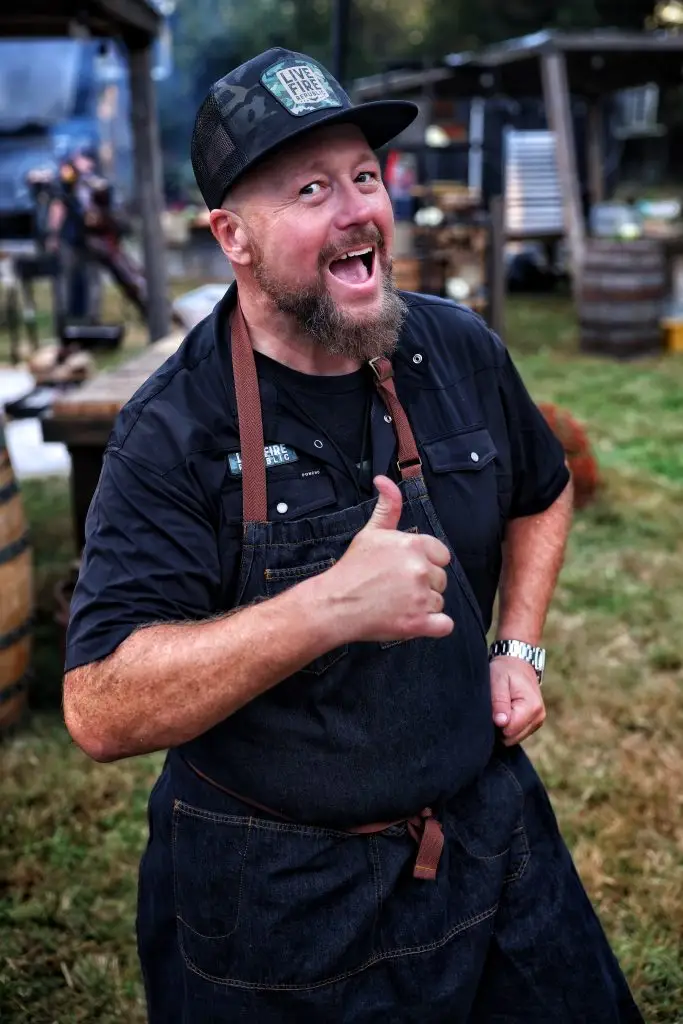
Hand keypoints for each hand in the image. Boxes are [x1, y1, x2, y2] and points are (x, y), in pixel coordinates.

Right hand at [321, 475, 453, 643]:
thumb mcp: (371, 532)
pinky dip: (434, 625)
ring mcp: (421, 597)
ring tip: (397, 604)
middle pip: (441, 579)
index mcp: (414, 545)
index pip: (441, 556)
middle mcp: (421, 569)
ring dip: (424, 605)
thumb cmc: (352, 568)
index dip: (425, 563)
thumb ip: (387, 506)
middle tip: (396, 589)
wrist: (335, 603)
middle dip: (423, 585)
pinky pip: (444, 625)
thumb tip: (383, 479)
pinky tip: (415, 621)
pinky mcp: (419, 623)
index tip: (404, 570)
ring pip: (439, 601)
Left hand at [490, 656, 545, 745]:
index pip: (508, 730)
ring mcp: (537, 722)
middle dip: (499, 726)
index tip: (492, 706)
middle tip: (495, 705)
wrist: (518, 663)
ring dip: (503, 726)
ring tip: (500, 706)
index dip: (495, 722)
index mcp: (532, 707)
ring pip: (513, 738)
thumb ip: (499, 701)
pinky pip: (515, 734)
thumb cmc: (505, 669)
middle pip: (511, 737)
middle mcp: (539, 717)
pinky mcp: (533, 724)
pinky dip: (507, 726)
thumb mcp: (498, 680)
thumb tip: (501, 723)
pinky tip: (505, 711)